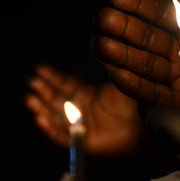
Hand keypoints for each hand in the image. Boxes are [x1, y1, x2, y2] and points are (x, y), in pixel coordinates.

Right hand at [25, 65, 143, 155]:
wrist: (149, 126)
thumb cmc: (138, 102)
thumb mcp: (122, 77)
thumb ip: (110, 62)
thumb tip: (100, 39)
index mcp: (90, 95)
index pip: (65, 85)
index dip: (51, 77)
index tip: (38, 69)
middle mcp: (83, 110)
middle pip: (56, 100)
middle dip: (42, 91)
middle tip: (31, 82)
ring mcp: (83, 126)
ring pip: (55, 118)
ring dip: (41, 108)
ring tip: (30, 100)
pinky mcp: (86, 141)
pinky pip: (64, 136)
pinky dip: (50, 129)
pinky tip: (40, 119)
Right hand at [93, 0, 179, 127]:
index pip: (164, 14)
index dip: (139, 5)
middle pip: (148, 40)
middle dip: (124, 29)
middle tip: (101, 18)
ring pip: (146, 66)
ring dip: (122, 56)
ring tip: (99, 44)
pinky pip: (157, 95)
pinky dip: (137, 87)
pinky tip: (117, 75)